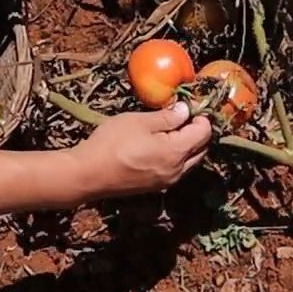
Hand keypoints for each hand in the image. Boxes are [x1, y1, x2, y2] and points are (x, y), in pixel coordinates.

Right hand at [71, 103, 211, 199]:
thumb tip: (186, 110)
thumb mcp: (139, 121)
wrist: (88, 175)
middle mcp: (178, 171)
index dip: (201, 116)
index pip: (204, 133)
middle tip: (183, 114)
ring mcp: (167, 182)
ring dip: (188, 145)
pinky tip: (161, 145)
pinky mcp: (156, 187)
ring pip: (191, 161)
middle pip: (201, 149)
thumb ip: (167, 117)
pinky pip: (178, 170)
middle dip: (198, 131)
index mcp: (176, 152)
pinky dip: (178, 156)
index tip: (189, 104)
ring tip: (172, 128)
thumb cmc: (112, 143)